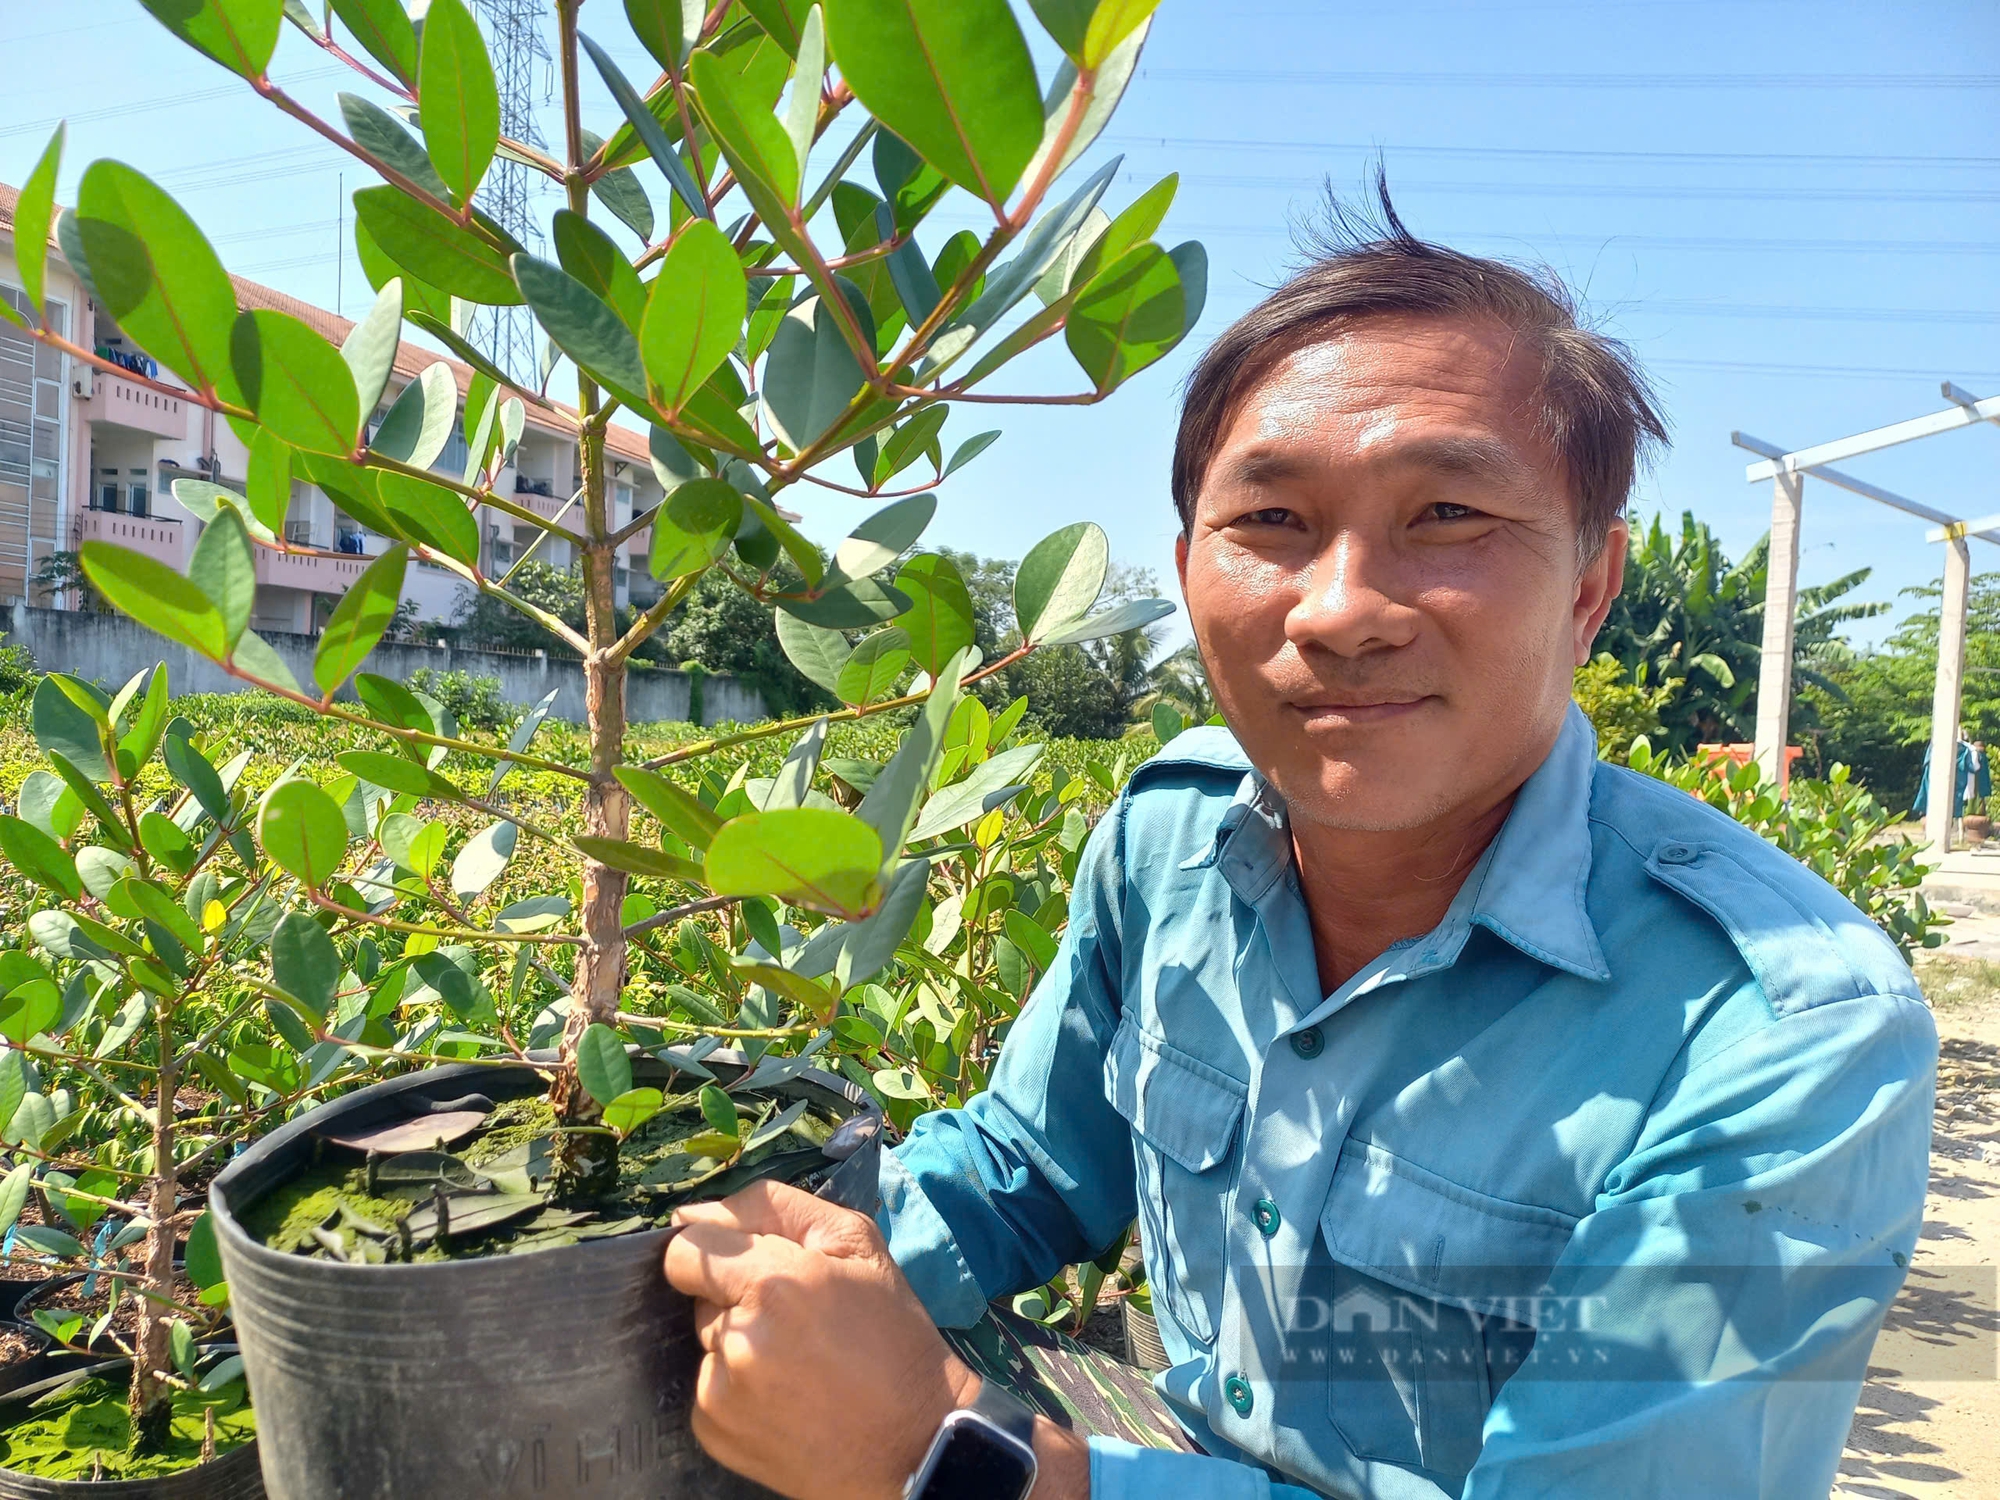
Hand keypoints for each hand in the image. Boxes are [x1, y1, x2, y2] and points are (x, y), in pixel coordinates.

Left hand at [663, 1179, 977, 1499]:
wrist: (913, 1441)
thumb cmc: (894, 1336)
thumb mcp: (858, 1245)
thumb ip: (775, 1209)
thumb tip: (693, 1212)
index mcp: (772, 1284)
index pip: (688, 1246)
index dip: (722, 1246)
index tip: (755, 1265)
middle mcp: (736, 1338)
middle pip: (699, 1294)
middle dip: (736, 1295)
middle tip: (794, 1319)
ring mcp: (719, 1391)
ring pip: (706, 1339)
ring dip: (737, 1339)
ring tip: (795, 1361)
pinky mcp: (712, 1431)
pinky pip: (708, 1385)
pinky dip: (737, 1385)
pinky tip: (784, 1395)